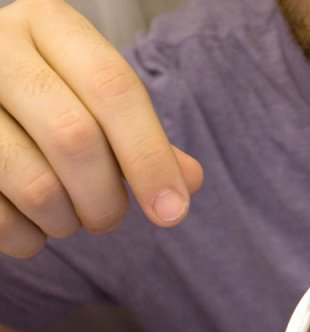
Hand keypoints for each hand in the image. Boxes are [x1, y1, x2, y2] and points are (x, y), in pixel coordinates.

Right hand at [0, 0, 202, 258]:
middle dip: (107, 199)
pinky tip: (35, 228)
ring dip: (68, 222)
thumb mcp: (98, 102)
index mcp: (49, 25)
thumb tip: (190, 180)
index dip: (150, 158)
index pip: (114, 89)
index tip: (173, 213)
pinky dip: (29, 238)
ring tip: (70, 217)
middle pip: (75, 138)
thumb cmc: (52, 101)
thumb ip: (147, 140)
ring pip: (36, 185)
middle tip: (109, 218)